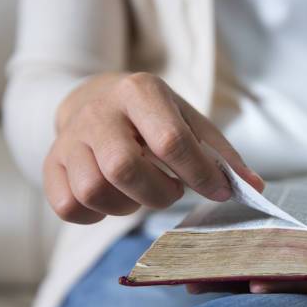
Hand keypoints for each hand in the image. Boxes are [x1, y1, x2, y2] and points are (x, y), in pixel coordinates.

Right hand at [44, 72, 263, 223]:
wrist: (97, 101)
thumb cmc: (153, 116)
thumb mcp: (190, 122)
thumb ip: (221, 155)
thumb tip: (255, 186)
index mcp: (140, 91)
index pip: (171, 141)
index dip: (199, 175)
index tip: (218, 192)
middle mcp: (100, 111)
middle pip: (124, 168)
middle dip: (158, 193)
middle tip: (170, 189)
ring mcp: (70, 138)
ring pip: (93, 190)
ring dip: (127, 205)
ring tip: (140, 192)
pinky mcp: (51, 164)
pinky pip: (67, 206)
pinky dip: (95, 215)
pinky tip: (114, 200)